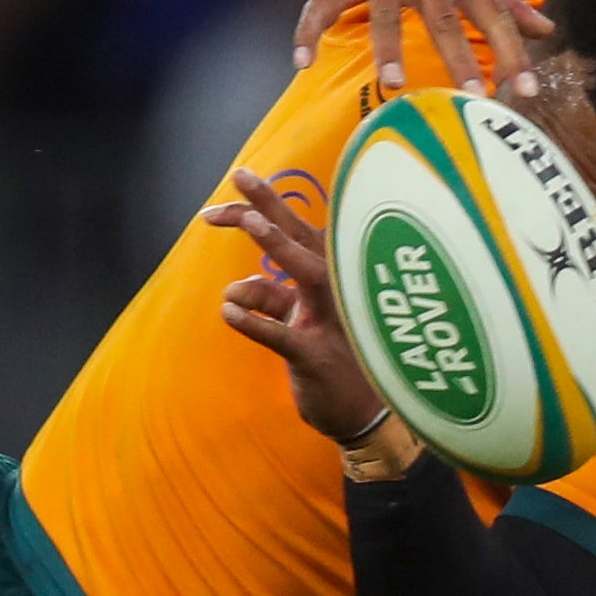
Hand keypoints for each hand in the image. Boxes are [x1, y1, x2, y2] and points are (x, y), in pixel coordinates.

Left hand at [212, 169, 390, 441]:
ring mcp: (331, 323)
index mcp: (335, 280)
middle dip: (272, 203)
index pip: (299, 231)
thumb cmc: (339, 362)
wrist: (367, 420)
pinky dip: (254, 321)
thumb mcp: (305, 322)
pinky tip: (228, 310)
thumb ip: (274, 300)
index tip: (238, 179)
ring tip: (245, 221)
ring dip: (277, 246)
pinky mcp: (317, 358)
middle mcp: (339, 293)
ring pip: (307, 274)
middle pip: (303, 238)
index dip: (269, 202)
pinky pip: (282, 335)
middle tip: (239, 175)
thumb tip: (236, 285)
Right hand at [297, 0, 551, 96]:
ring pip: (384, 10)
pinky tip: (303, 63)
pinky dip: (309, 32)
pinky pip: (321, 4)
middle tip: (473, 96)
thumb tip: (548, 31)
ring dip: (388, 45)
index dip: (514, 55)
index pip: (494, 16)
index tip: (529, 92)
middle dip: (460, 56)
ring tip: (393, 82)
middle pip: (444, 16)